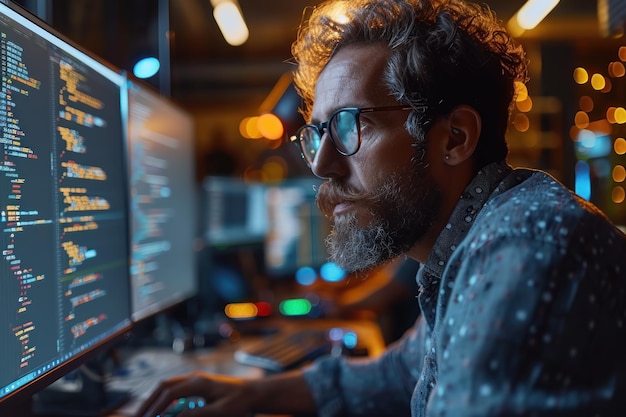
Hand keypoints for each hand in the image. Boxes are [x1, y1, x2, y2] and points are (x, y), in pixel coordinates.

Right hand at [135, 372, 253, 416]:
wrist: (255, 392)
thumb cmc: (241, 402)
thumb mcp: (221, 411)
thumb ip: (199, 414)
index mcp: (199, 382)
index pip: (169, 394)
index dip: (155, 408)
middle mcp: (194, 378)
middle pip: (163, 386)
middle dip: (148, 402)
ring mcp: (196, 380)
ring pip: (168, 386)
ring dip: (155, 399)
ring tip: (145, 414)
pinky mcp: (199, 386)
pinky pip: (175, 389)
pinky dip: (164, 399)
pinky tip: (162, 410)